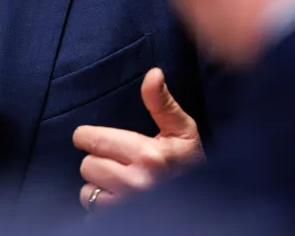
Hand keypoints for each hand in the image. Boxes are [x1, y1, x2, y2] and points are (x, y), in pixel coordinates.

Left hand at [73, 67, 203, 211]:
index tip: (101, 139)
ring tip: (120, 181)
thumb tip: (153, 73)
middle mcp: (136, 183)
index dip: (91, 137)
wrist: (207, 202)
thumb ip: (161, 102)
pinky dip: (102, 206)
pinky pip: (93, 212)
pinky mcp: (122, 222)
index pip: (91, 139)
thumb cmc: (190, 163)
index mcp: (148, 155)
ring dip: (99, 185)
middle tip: (119, 161)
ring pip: (87, 191)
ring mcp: (128, 206)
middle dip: (99, 161)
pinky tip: (119, 199)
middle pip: (87, 165)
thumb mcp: (182, 130)